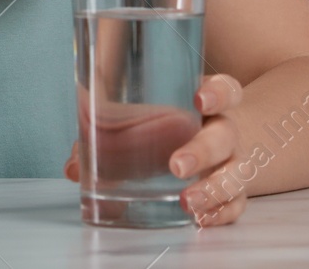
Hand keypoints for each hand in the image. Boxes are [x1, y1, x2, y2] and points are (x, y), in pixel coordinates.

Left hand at [62, 73, 247, 226]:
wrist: (209, 142)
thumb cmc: (168, 126)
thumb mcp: (143, 118)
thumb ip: (105, 134)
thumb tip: (73, 166)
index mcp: (208, 102)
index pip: (227, 90)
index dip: (218, 93)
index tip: (200, 99)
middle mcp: (225, 131)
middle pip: (225, 137)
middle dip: (203, 151)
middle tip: (176, 165)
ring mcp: (232, 163)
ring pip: (235, 174)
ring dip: (213, 189)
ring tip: (186, 202)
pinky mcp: (232, 192)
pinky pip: (235, 204)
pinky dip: (221, 213)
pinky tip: (201, 219)